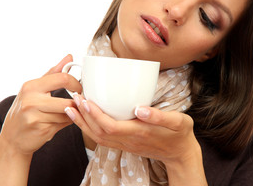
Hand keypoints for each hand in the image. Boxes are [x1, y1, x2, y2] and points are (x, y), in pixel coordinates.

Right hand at [0, 55, 81, 154]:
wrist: (12, 138)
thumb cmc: (26, 109)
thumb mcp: (35, 88)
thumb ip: (54, 73)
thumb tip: (70, 57)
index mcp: (31, 86)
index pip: (62, 78)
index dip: (76, 83)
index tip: (80, 88)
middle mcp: (31, 101)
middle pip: (67, 101)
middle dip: (77, 103)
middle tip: (80, 102)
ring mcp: (35, 117)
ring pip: (67, 114)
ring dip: (73, 114)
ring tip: (70, 112)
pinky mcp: (41, 130)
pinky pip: (64, 124)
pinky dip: (68, 122)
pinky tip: (62, 121)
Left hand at [67, 94, 198, 164]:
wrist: (180, 154)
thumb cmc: (180, 134)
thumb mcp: (178, 122)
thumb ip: (159, 116)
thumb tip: (139, 109)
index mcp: (140, 133)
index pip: (110, 127)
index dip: (95, 115)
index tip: (85, 100)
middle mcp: (129, 140)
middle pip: (98, 133)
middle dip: (83, 117)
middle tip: (73, 98)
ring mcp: (126, 144)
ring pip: (98, 137)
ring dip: (83, 123)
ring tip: (72, 108)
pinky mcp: (125, 144)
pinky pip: (103, 139)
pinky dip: (90, 128)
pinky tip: (85, 118)